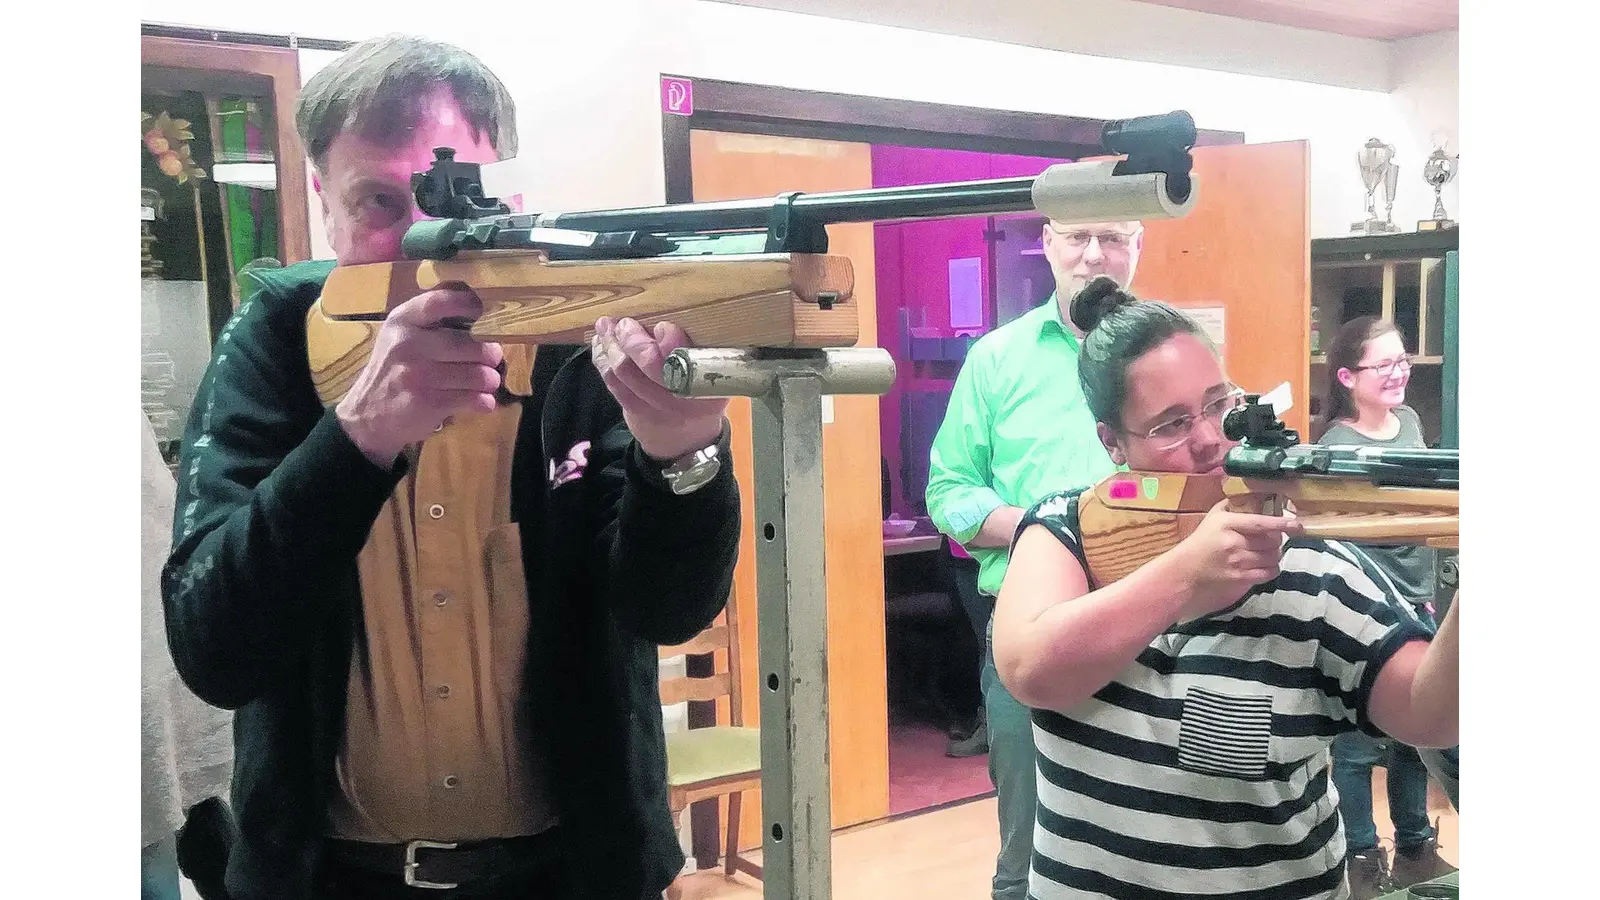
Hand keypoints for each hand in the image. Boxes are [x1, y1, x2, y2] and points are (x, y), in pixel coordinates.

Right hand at [335, 288, 504, 467]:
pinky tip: (484, 402)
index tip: (482, 312)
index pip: (438, 302)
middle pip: (467, 343)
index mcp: (402, 321)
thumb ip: (430, 319)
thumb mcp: (399, 336)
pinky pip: (471, 398)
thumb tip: (475, 301)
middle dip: (489, 352)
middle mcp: (407, 344)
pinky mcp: (427, 403)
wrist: (366, 416)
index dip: (467, 304)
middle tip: (493, 357)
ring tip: (490, 381)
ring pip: (475, 374)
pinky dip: (484, 401)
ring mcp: (416, 375)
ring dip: (490, 379)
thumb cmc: (392, 370)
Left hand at [591, 316, 727, 460]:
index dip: (672, 342)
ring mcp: (657, 407)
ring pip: (625, 372)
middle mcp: (685, 399)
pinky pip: (613, 382)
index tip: (662, 326)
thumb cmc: (701, 391)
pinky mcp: (634, 410)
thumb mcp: (714, 373)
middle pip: (652, 365)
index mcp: (712, 383)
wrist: (685, 438)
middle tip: (625, 323)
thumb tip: (663, 312)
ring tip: (605, 326)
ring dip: (611, 345)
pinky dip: (603, 360)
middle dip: (633, 340)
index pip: (692, 360)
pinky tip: (601, 344)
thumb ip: (698, 347)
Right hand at [1170, 500, 1303, 618]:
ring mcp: (1237, 562)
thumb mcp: (1213, 517)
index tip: (1296, 524)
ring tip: (1267, 551)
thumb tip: (1258, 493)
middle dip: (1277, 539)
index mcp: (1227, 524)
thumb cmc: (1202, 540)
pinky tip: (1265, 564)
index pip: (1260, 523)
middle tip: (1272, 538)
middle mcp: (1233, 543)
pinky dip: (1272, 568)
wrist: (1186, 569)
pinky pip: (1268, 573)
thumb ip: (1234, 505)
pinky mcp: (1240, 578)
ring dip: (1275, 554)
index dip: (1281, 523)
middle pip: (1271, 541)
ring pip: (1272, 557)